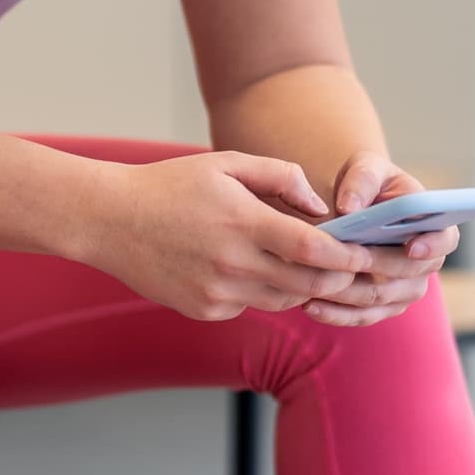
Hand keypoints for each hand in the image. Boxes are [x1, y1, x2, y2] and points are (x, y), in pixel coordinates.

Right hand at [71, 153, 370, 321]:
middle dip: (337, 278)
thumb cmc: (170, 186)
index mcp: (243, 222)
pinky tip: (251, 268)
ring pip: (284, 300)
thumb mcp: (227, 164)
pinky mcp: (205, 310)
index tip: (366, 254)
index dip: (347, 257)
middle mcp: (233, 264)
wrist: (109, 221)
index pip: (313, 250)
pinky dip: (264, 291)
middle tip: (351, 266)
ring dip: (303, 286)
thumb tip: (321, 208)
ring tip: (304, 263)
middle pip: (308, 284)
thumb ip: (281, 178)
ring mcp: (217, 293)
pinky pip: (252, 306)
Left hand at [307, 152, 454, 326]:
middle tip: (345, 260)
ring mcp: (405, 289)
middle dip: (376, 267)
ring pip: (381, 299)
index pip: (446, 239)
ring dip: (349, 295)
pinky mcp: (381, 307)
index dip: (432, 245)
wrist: (352, 207)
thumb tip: (350, 208)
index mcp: (434, 225)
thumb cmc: (367, 184)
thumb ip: (361, 181)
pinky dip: (336, 313)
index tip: (411, 246)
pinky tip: (310, 305)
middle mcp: (425, 263)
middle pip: (408, 274)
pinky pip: (362, 316)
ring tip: (316, 285)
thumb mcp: (366, 169)